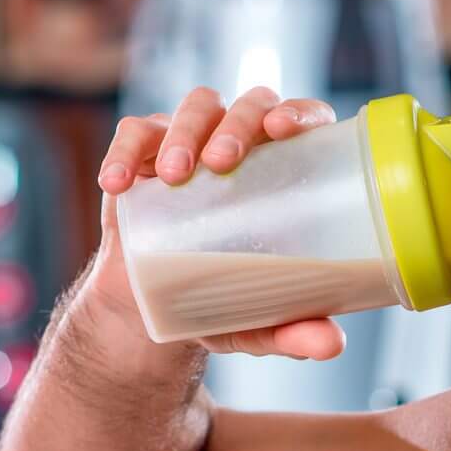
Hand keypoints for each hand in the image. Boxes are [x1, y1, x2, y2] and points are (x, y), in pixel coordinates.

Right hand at [86, 86, 347, 360]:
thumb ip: (294, 331)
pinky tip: (118, 183)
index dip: (299, 112)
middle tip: (222, 162)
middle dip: (237, 124)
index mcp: (285, 170)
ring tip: (175, 176)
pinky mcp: (144, 153)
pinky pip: (134, 133)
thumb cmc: (224, 301)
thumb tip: (333, 346)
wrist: (155, 310)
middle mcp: (243, 144)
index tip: (283, 131)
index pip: (303, 120)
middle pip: (248, 104)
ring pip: (196, 107)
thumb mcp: (259, 323)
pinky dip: (125, 152)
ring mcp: (192, 142)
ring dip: (185, 131)